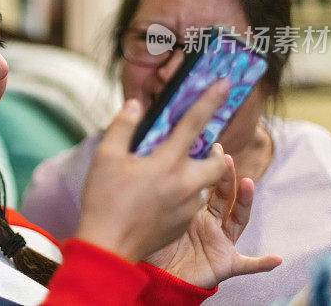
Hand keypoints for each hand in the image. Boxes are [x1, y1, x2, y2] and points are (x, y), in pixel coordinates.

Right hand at [76, 80, 230, 261]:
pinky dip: (182, 195)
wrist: (108, 247)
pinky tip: (158, 197)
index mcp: (167, 163)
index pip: (194, 124)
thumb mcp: (105, 157)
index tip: (225, 83)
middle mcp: (184, 184)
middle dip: (214, 153)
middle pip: (216, 162)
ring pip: (203, 184)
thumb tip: (135, 105)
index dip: (210, 101)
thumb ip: (123, 126)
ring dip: (194, 175)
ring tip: (168, 175)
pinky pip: (191, 203)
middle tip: (196, 147)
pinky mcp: (182, 224)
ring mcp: (187, 207)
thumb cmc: (104, 200)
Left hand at [144, 147, 281, 287]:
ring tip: (248, 183)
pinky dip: (262, 263)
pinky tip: (276, 258)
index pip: (207, 184)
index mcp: (194, 209)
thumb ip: (151, 195)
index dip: (211, 166)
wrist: (156, 278)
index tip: (211, 146)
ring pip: (238, 218)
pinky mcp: (226, 263)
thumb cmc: (151, 246)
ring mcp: (220, 241)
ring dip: (245, 200)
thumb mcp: (152, 215)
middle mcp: (211, 222)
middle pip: (224, 195)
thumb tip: (136, 166)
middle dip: (226, 175)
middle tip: (224, 156)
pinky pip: (248, 264)